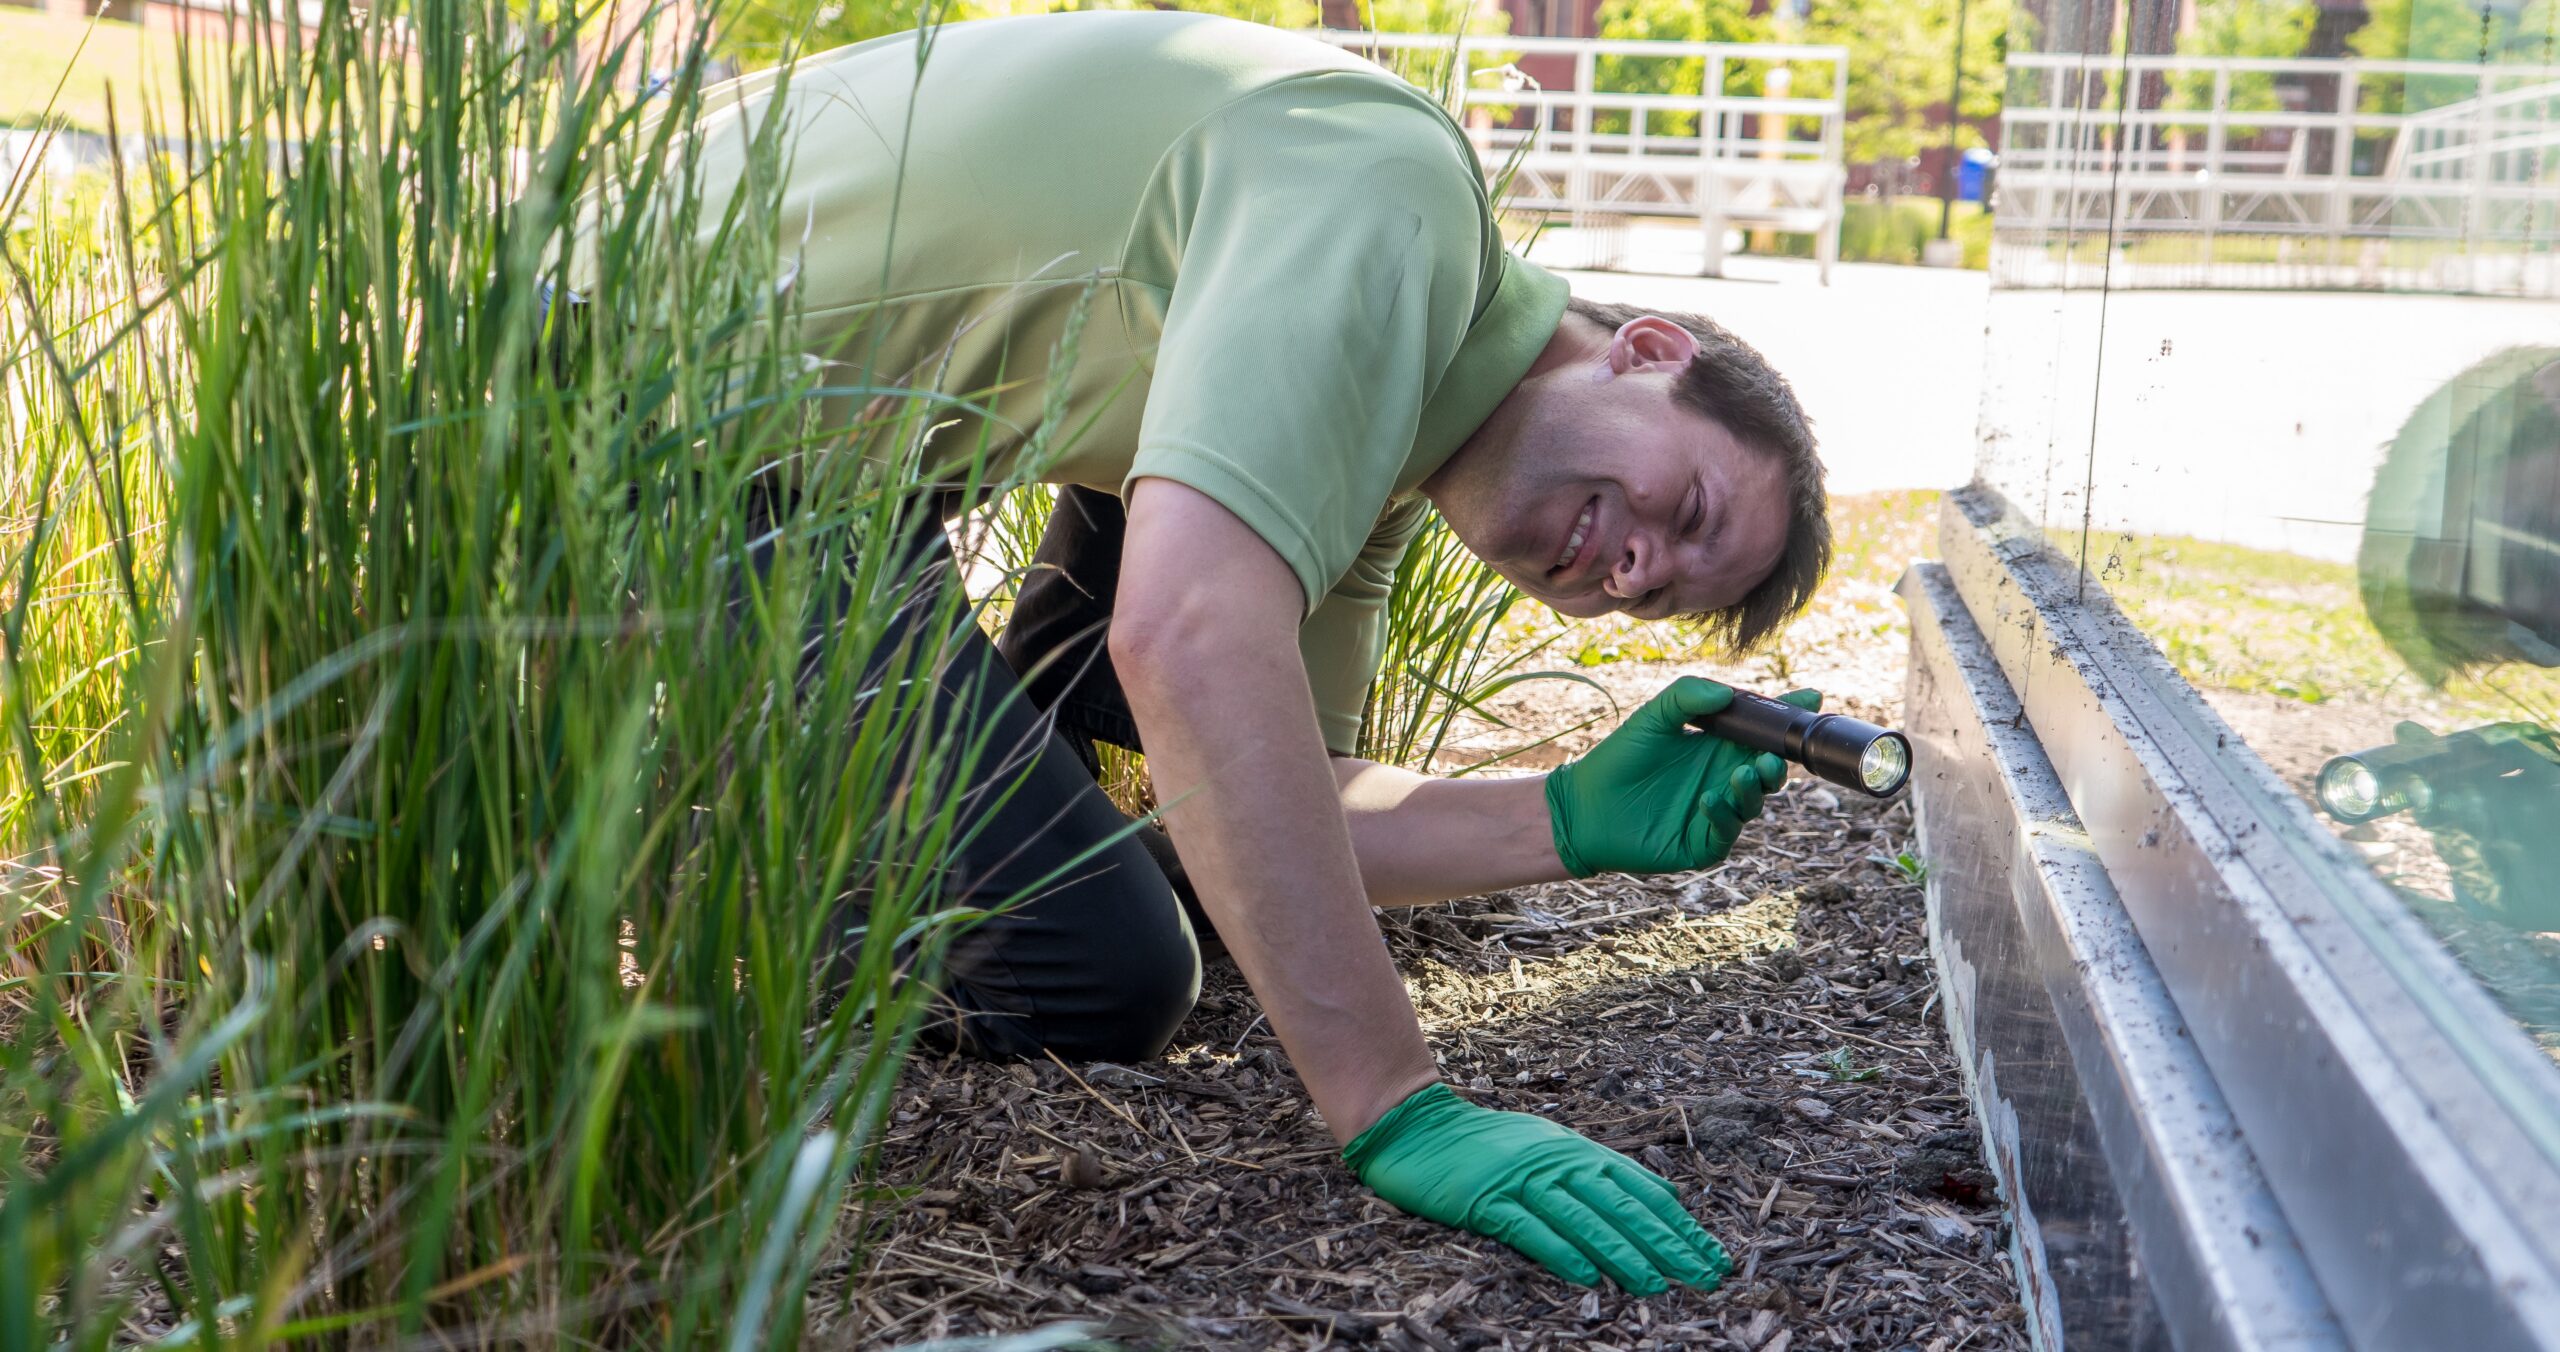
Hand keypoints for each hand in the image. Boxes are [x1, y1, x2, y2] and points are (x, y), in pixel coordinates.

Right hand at [1343, 1083, 1731, 1294]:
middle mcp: (1557, 1162)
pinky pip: (1530, 1229)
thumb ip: (1599, 1171)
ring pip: (1584, 1219)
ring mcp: (1522, 1180)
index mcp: (1577, 1151)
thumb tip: (1661, 1198)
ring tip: (1654, 1285)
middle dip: (1667, 1244)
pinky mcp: (1487, 1200)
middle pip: (1622, 1207)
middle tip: (1703, 1277)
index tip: (1712, 1255)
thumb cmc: (1487, 1144)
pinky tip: (1588, 1277)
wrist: (1417, 1126)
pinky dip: (1561, 1252)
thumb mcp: (1550, 1146)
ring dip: (1623, 1254)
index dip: (1679, 1224)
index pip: (1641, 1190)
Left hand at [1544, 678, 1821, 876]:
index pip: (1763, 730)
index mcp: (1720, 746)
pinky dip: (1723, 815)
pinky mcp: (1703, 843)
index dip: (1788, 717)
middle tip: (1775, 753)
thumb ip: (1687, 696)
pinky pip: (1726, 832)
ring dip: (1754, 788)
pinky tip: (1708, 799)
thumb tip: (1728, 693)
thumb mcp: (1653, 717)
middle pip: (1769, 769)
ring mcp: (1717, 812)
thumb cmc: (1620, 759)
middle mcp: (1725, 777)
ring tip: (1742, 774)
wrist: (1583, 806)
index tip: (1810, 701)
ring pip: (1754, 802)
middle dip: (1779, 761)